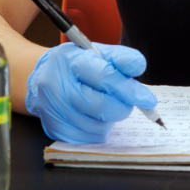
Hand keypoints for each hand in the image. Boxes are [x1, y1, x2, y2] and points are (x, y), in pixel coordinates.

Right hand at [25, 42, 157, 142]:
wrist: (41, 77)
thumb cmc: (77, 63)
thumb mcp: (97, 51)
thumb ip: (120, 57)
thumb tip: (139, 67)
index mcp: (72, 61)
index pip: (105, 77)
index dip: (129, 89)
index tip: (148, 99)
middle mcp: (58, 87)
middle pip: (102, 106)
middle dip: (123, 106)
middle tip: (128, 101)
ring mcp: (55, 111)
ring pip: (98, 125)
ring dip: (111, 117)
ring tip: (106, 103)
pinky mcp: (55, 130)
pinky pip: (89, 138)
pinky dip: (100, 129)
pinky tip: (95, 115)